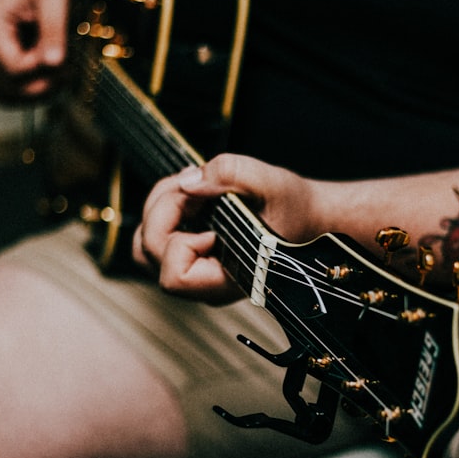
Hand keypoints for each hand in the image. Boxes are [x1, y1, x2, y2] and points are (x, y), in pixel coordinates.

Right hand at [0, 0, 71, 104]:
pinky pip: (10, 90)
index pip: (12, 69)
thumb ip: (53, 32)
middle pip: (8, 86)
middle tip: (68, 69)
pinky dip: (31, 90)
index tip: (63, 59)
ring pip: (6, 95)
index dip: (41, 72)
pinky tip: (50, 76)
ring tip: (59, 74)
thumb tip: (53, 63)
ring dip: (36, 93)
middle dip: (42, 84)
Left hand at [133, 155, 323, 301]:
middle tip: (194, 188)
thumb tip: (187, 182)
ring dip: (159, 209)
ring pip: (145, 247)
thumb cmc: (297, 209)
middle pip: (149, 254)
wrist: (313, 219)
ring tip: (190, 190)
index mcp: (228, 279)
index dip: (178, 240)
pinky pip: (157, 237)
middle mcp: (206, 283)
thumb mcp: (271, 181)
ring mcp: (196, 271)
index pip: (173, 275)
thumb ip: (229, 174)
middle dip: (163, 211)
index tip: (207, 215)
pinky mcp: (191, 255)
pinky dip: (165, 210)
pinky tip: (192, 195)